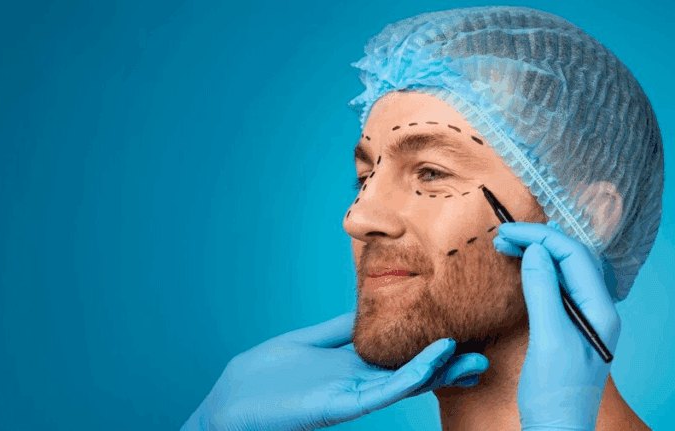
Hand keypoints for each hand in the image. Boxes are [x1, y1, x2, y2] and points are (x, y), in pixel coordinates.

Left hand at [181, 311, 489, 430]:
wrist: (229, 404)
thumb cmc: (262, 376)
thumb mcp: (307, 342)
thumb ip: (338, 329)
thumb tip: (366, 308)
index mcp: (351, 366)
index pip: (398, 357)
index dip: (429, 350)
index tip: (461, 336)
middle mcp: (357, 382)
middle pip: (410, 373)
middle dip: (446, 368)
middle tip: (484, 358)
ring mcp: (351, 394)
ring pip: (403, 384)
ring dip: (436, 372)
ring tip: (469, 357)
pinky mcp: (339, 404)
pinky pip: (381, 391)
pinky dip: (410, 376)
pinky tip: (432, 362)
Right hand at [493, 221, 621, 430]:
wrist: (556, 428)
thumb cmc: (556, 392)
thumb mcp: (549, 339)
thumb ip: (544, 293)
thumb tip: (536, 252)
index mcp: (600, 311)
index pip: (574, 256)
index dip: (541, 238)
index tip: (507, 233)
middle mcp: (596, 310)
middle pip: (571, 259)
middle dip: (538, 241)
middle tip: (502, 236)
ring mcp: (582, 318)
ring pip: (563, 270)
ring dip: (536, 253)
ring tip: (506, 245)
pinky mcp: (566, 326)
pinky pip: (555, 287)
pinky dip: (536, 271)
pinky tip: (521, 267)